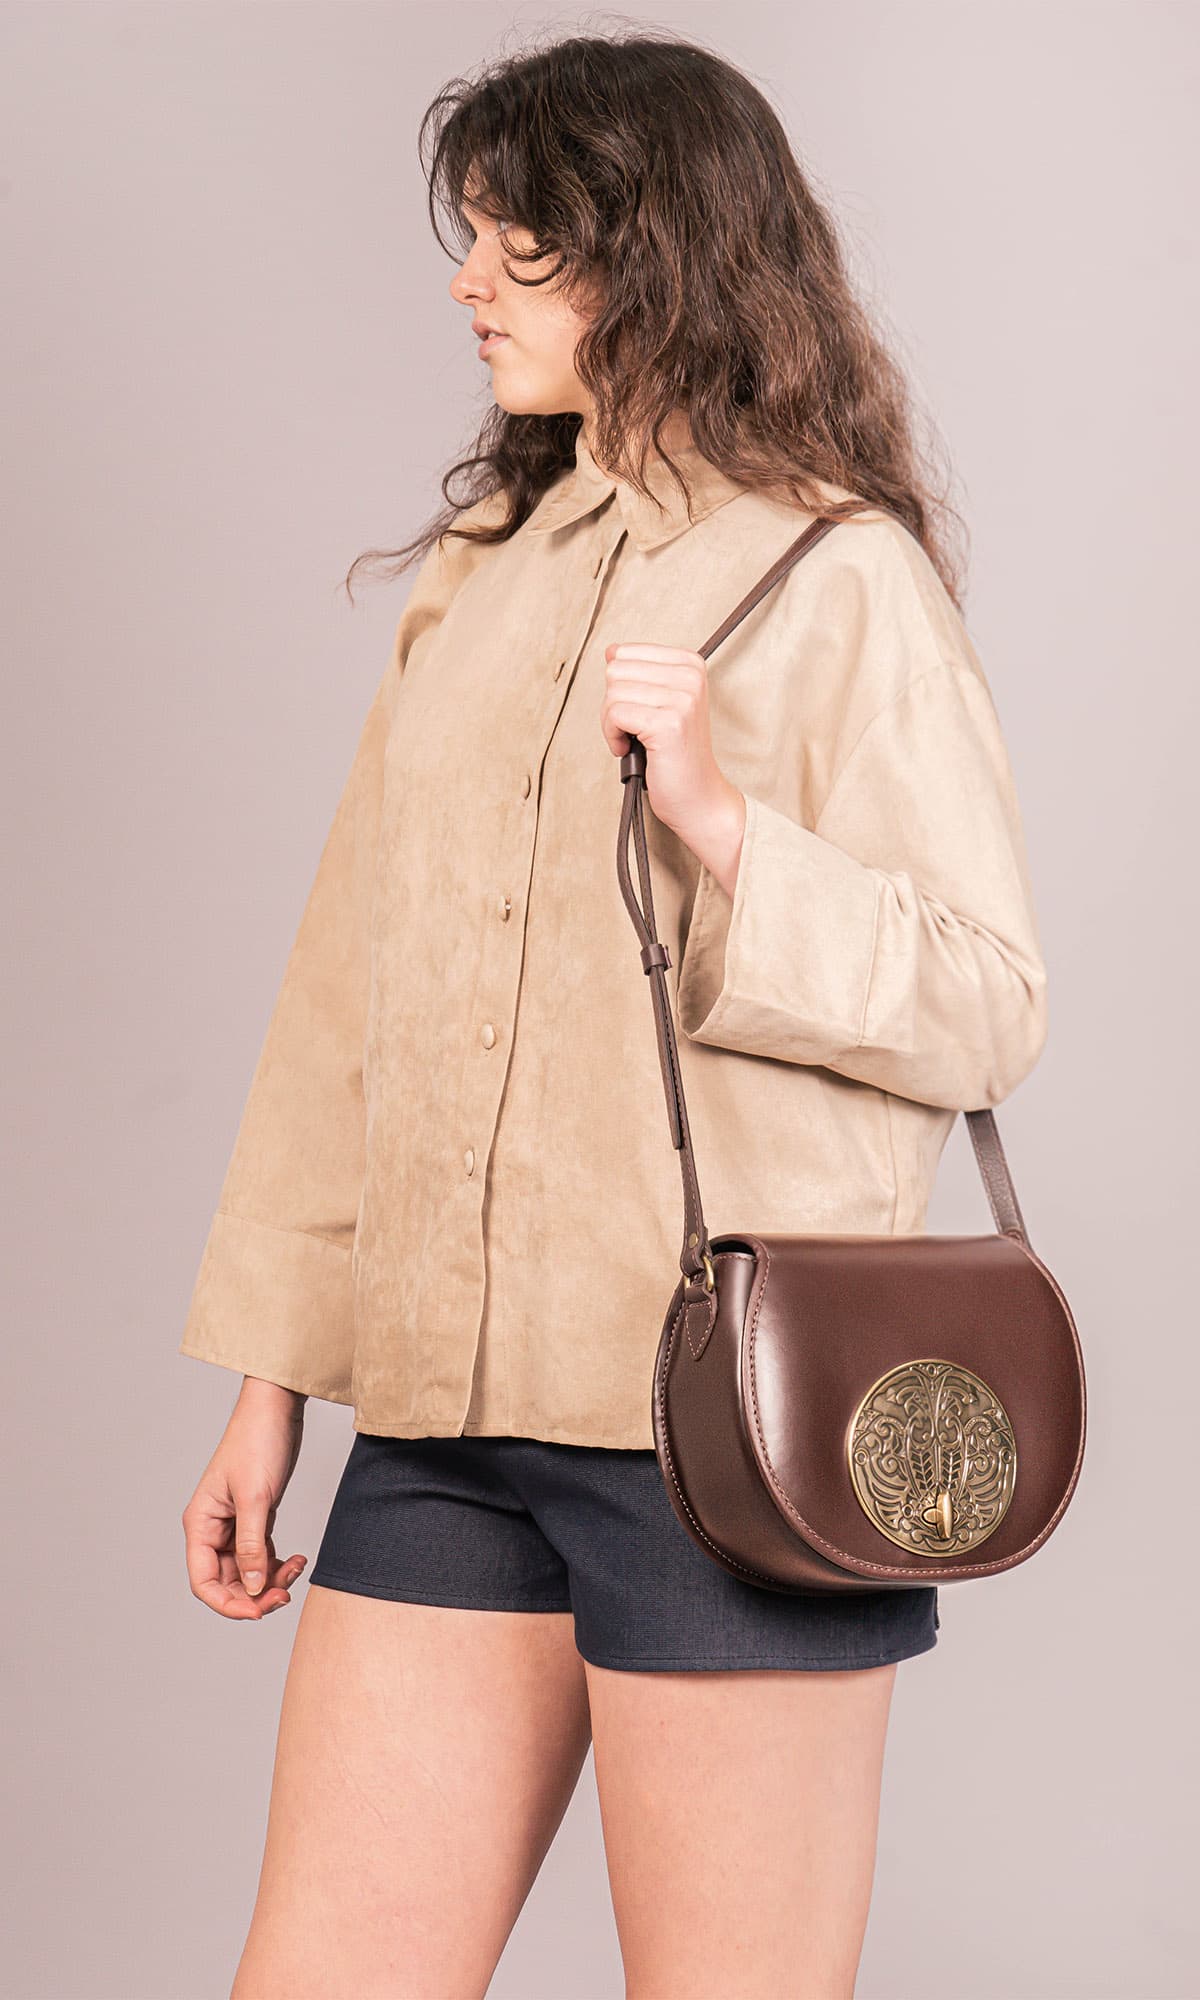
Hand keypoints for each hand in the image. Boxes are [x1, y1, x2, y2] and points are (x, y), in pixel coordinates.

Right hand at [182, 1377, 308, 1620]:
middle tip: (285, 1596)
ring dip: (270, 1581)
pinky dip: (279, 1563)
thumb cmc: (258, 1442)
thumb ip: (252, 1546)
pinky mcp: (256, 1517)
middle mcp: (213, 1528)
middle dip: (254, 1595)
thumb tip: (252, 1589)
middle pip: (226, 1582)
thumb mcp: (256, 1497)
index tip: (257, 1612)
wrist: (277, 1408)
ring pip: (247, 1571)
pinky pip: (263, 1554)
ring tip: (296, 1571)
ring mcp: (235, 1524)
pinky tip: (299, 1559)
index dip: (227, 1604)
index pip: (203, 1581)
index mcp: (200, 1523)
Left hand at [601, 642, 746, 894]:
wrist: (699, 797)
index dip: (620, 687)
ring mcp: (681, 699)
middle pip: (615, 671)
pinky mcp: (668, 723)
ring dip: (612, 723)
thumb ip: (639, 675)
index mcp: (690, 664)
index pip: (625, 653)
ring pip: (612, 693)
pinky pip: (614, 714)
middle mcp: (690, 676)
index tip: (638, 712)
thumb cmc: (675, 755)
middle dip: (613, 704)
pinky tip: (630, 749)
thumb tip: (611, 651)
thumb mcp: (660, 703)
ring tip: (634, 741)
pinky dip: (612, 737)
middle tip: (634, 729)